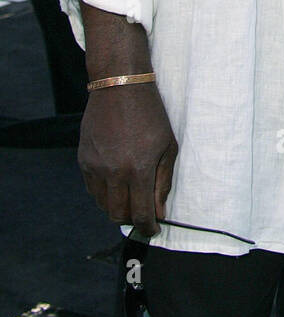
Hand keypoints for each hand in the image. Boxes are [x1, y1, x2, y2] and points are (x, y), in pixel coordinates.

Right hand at [78, 82, 177, 236]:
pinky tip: (116, 184)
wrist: (119, 87)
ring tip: (130, 197)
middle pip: (118, 214)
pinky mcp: (84, 160)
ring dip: (117, 207)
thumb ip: (163, 181)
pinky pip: (92, 189)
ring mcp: (95, 167)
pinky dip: (104, 194)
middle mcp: (114, 172)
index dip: (148, 227)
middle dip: (132, 220)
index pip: (141, 213)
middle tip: (142, 214)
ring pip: (103, 204)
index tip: (153, 230)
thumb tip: (159, 211)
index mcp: (138, 169)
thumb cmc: (150, 114)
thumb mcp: (167, 145)